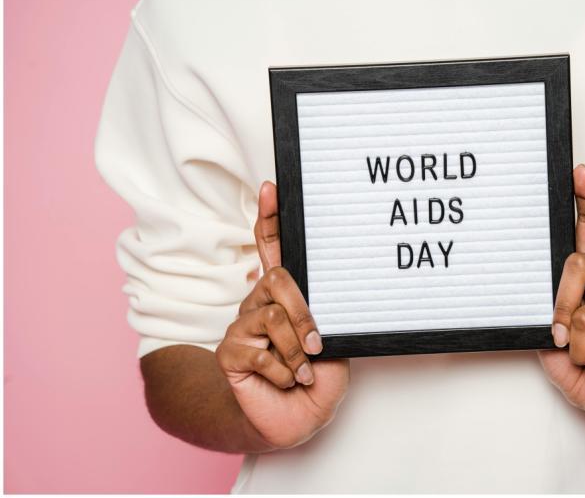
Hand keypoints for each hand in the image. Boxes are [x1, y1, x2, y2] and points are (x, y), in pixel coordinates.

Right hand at [215, 181, 349, 448]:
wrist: (297, 419)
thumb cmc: (317, 378)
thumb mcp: (331, 340)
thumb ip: (321, 313)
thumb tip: (321, 296)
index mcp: (285, 297)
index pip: (274, 249)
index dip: (271, 218)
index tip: (271, 187)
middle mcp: (260, 304)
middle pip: (277, 280)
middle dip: (302, 313)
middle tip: (317, 346)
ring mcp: (242, 327)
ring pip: (272, 317)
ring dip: (297, 350)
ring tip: (303, 369)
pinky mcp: (229, 352)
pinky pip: (259, 351)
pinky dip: (283, 372)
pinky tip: (285, 381)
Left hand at [537, 165, 584, 421]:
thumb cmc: (576, 362)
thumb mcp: (549, 337)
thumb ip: (547, 315)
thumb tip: (549, 308)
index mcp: (584, 274)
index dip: (583, 198)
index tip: (578, 172)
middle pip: (577, 265)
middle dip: (560, 306)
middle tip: (561, 335)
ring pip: (584, 311)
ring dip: (578, 343)